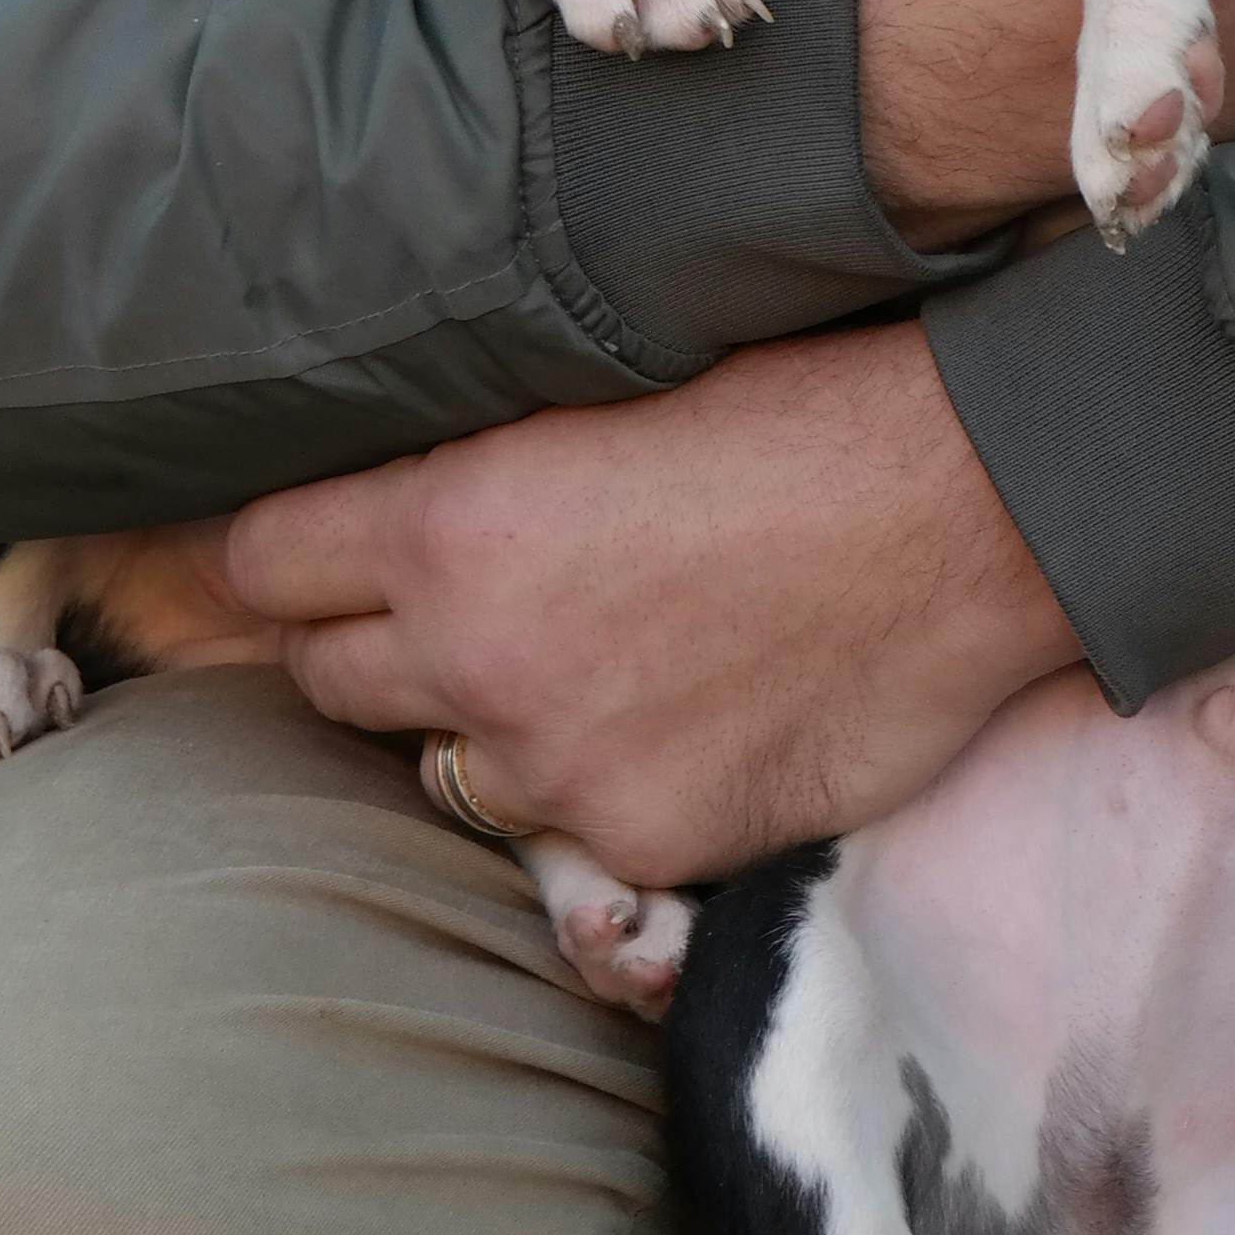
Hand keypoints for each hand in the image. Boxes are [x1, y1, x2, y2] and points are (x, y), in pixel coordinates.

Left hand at [222, 316, 1076, 886]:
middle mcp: (476, 657)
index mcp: (451, 523)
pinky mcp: (646, 843)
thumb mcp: (603, 391)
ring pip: (444, 766)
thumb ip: (481, 463)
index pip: (263, 566)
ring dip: (484, 724)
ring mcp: (559, 766)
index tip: (314, 553)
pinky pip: (571, 832)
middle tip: (453, 607)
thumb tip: (393, 489)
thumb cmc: (807, 410)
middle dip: (372, 642)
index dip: (286, 556)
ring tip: (583, 665)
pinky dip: (604, 786)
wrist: (971, 509)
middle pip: (328, 678)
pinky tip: (683, 719)